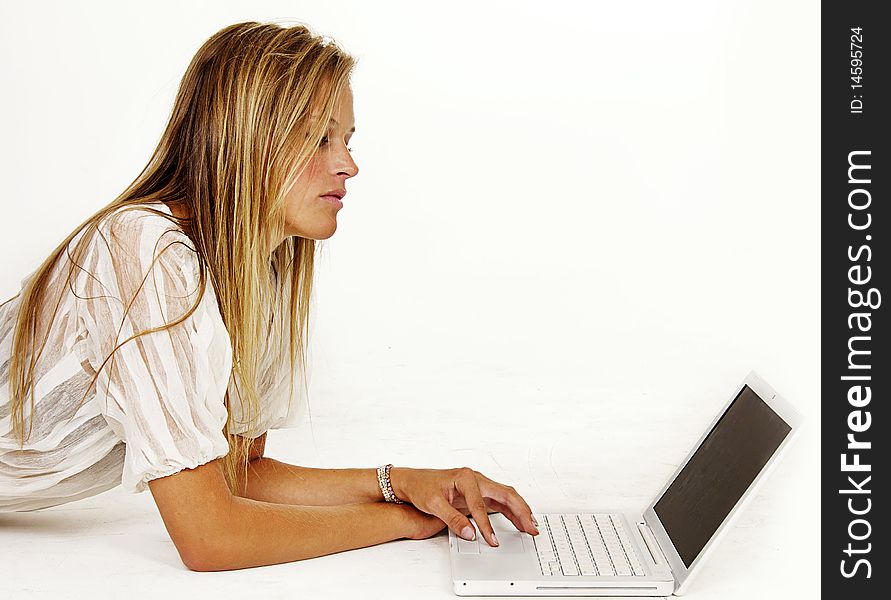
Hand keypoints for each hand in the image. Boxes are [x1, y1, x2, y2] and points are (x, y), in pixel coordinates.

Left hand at [389, 466, 539, 546]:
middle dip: (520, 511)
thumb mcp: (434, 504)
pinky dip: (511, 511)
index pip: (481, 504)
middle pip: (505, 494)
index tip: (492, 540)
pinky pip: (499, 501)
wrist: (413, 482)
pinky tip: (518, 521)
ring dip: (520, 511)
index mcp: (466, 477)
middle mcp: (476, 478)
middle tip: (531, 527)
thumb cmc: (421, 487)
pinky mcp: (478, 493)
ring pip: (506, 496)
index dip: (487, 525)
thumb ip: (453, 519)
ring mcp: (479, 485)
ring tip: (531, 526)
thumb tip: (470, 533)